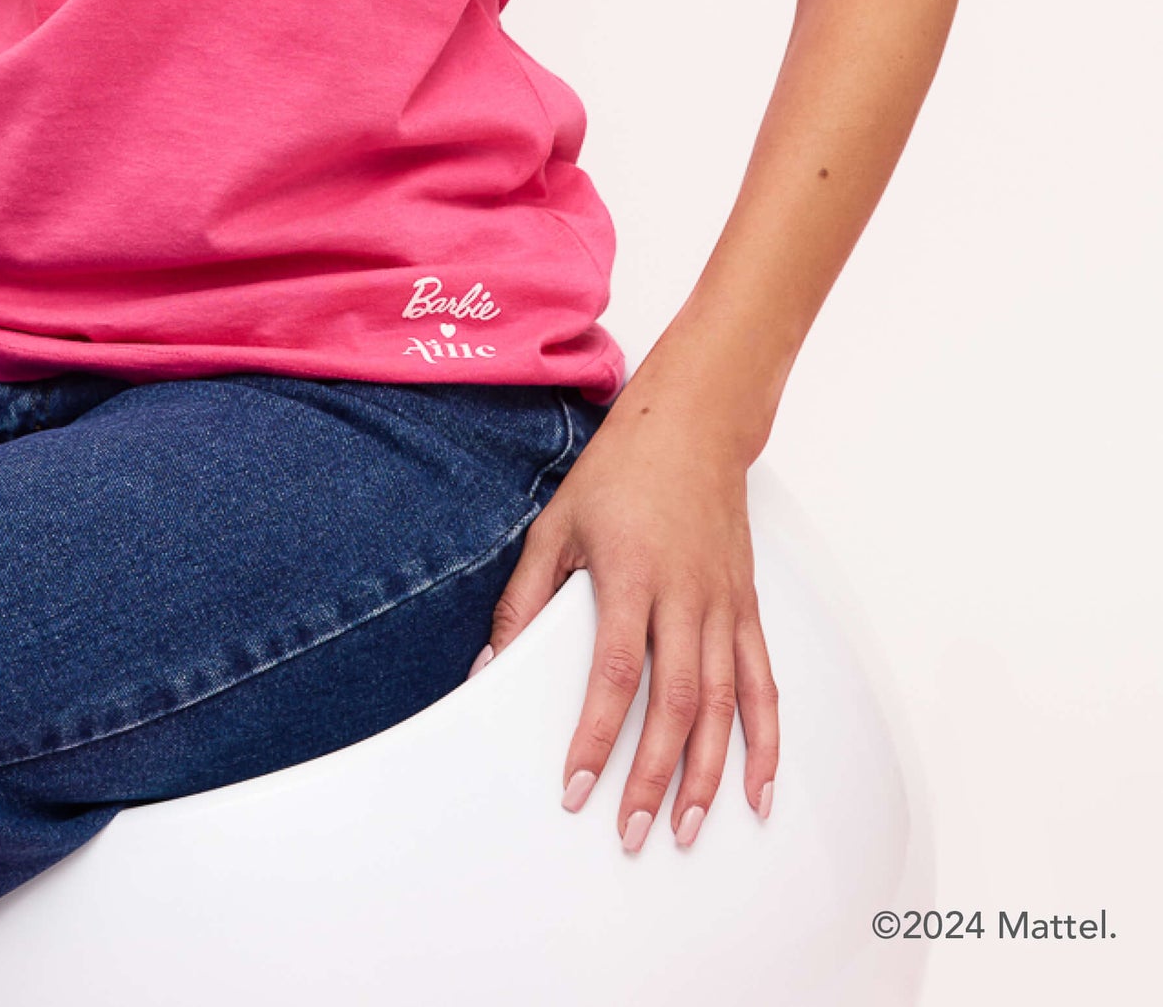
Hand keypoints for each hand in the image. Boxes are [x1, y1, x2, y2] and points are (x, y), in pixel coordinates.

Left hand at [481, 399, 779, 850]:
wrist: (693, 423)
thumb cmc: (620, 471)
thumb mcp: (556, 525)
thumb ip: (524, 600)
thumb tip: (490, 668)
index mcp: (631, 573)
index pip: (614, 672)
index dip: (596, 736)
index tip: (576, 785)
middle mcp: (685, 593)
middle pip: (674, 701)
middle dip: (653, 776)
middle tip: (634, 831)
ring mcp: (723, 603)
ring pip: (723, 704)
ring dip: (709, 774)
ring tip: (685, 828)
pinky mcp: (747, 607)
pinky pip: (763, 684)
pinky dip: (766, 741)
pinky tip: (760, 789)